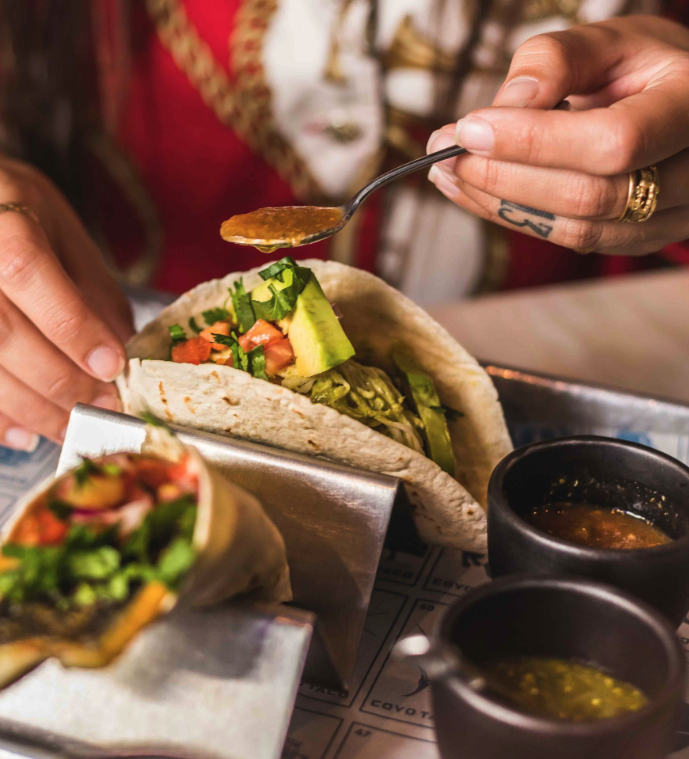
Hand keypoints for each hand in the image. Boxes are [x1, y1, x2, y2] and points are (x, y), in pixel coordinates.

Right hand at [0, 157, 132, 449]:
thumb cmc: (15, 213)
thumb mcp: (62, 231)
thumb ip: (92, 287)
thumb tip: (122, 349)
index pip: (26, 271)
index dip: (70, 325)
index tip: (111, 366)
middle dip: (58, 380)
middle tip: (103, 409)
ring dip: (27, 408)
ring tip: (70, 429)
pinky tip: (22, 434)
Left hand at [427, 15, 688, 255]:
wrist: (678, 107)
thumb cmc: (642, 68)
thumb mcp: (610, 40)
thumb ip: (557, 60)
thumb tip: (505, 108)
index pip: (613, 142)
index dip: (534, 142)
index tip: (468, 129)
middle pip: (588, 196)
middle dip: (502, 176)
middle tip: (443, 153)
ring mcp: (670, 216)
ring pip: (574, 228)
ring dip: (498, 205)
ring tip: (448, 174)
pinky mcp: (637, 237)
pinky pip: (570, 239)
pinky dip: (514, 218)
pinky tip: (474, 193)